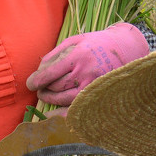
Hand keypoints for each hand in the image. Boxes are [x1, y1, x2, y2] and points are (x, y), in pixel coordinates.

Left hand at [26, 22, 149, 106]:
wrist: (126, 48)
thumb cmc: (97, 43)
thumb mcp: (76, 41)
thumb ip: (56, 53)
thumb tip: (39, 69)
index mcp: (78, 56)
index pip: (50, 72)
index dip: (36, 80)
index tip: (29, 84)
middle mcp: (85, 72)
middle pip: (55, 86)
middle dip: (43, 88)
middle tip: (38, 88)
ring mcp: (93, 86)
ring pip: (64, 98)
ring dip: (50, 99)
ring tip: (45, 95)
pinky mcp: (99, 94)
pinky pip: (77, 108)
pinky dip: (62, 114)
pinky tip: (51, 115)